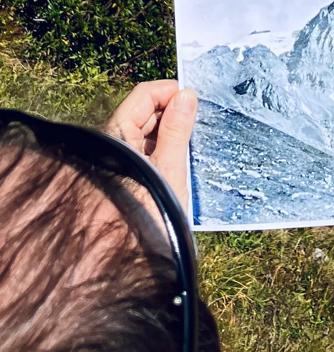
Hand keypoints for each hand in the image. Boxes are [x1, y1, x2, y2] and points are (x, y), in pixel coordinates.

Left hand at [105, 80, 197, 212]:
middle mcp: (114, 143)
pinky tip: (186, 157)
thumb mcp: (169, 167)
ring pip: (148, 132)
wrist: (132, 259)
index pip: (143, 95)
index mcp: (117, 134)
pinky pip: (148, 151)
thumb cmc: (149, 212)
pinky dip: (167, 149)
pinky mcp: (130, 176)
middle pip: (145, 112)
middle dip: (173, 111)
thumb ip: (177, 129)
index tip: (197, 99)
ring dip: (172, 131)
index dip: (170, 92)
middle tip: (202, 120)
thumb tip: (186, 95)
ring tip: (197, 139)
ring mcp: (121, 161)